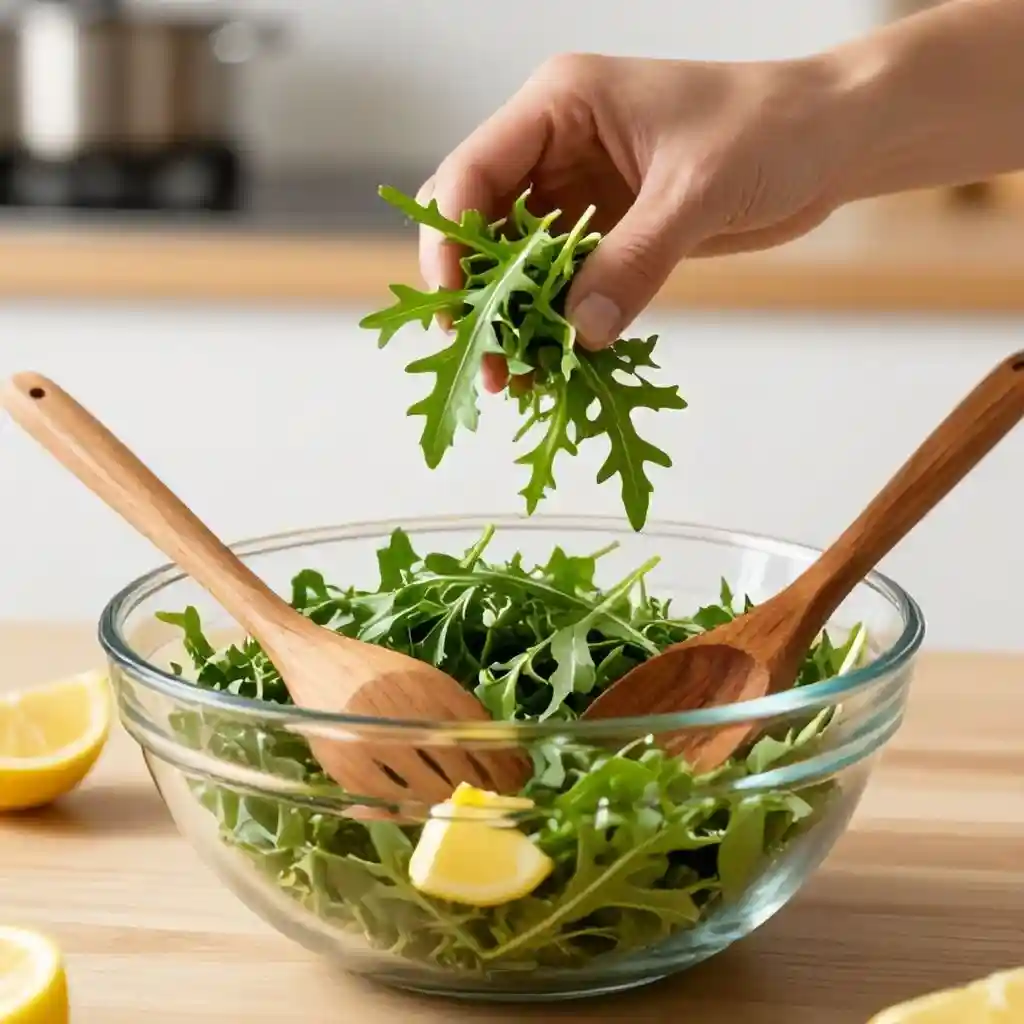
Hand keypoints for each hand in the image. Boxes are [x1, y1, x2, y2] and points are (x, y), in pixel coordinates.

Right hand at [417, 53, 857, 391]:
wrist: (831, 139)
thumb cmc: (772, 127)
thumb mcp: (697, 190)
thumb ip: (634, 260)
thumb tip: (580, 332)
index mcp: (558, 106)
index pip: (472, 173)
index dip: (452, 243)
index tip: (456, 307)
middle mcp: (555, 148)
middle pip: (480, 225)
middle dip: (476, 294)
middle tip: (483, 359)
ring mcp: (577, 194)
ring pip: (516, 264)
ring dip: (511, 318)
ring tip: (512, 376)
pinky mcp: (605, 233)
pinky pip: (559, 285)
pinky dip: (551, 323)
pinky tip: (552, 362)